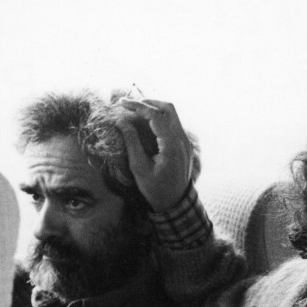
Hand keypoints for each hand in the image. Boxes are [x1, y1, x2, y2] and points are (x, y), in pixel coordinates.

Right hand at [116, 98, 194, 212]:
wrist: (176, 203)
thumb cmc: (156, 189)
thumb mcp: (139, 168)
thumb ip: (132, 142)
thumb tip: (121, 120)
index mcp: (172, 146)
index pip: (156, 116)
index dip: (138, 106)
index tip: (121, 103)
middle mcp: (183, 140)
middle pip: (168, 108)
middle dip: (147, 102)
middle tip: (128, 104)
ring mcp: (186, 142)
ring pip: (172, 114)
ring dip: (153, 109)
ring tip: (134, 111)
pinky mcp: (184, 145)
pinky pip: (173, 124)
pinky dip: (158, 118)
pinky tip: (144, 122)